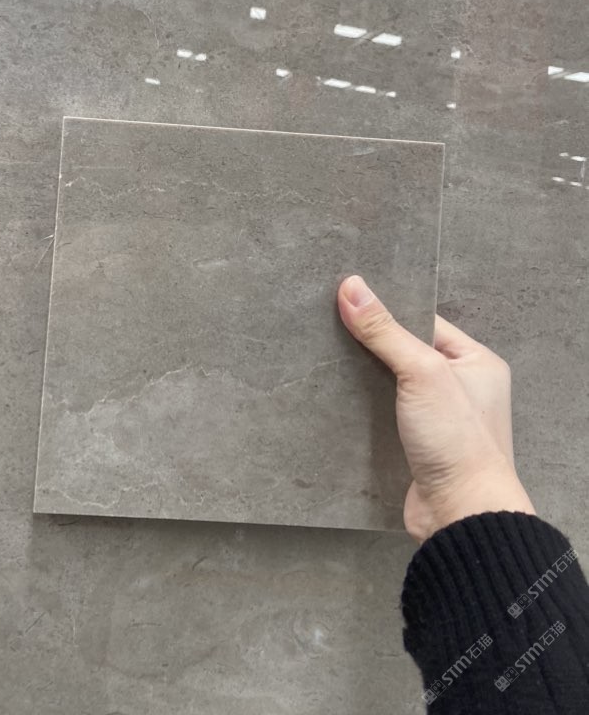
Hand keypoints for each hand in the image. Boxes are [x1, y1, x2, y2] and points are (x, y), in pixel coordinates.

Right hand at [338, 275, 535, 543]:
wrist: (460, 515)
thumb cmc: (456, 439)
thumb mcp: (421, 373)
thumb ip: (385, 331)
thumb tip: (351, 287)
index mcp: (477, 362)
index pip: (424, 323)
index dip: (388, 311)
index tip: (347, 299)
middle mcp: (462, 388)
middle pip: (406, 352)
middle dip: (371, 344)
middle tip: (328, 325)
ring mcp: (440, 419)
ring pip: (393, 385)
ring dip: (364, 378)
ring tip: (324, 357)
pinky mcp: (418, 445)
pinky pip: (386, 414)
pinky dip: (364, 407)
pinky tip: (335, 397)